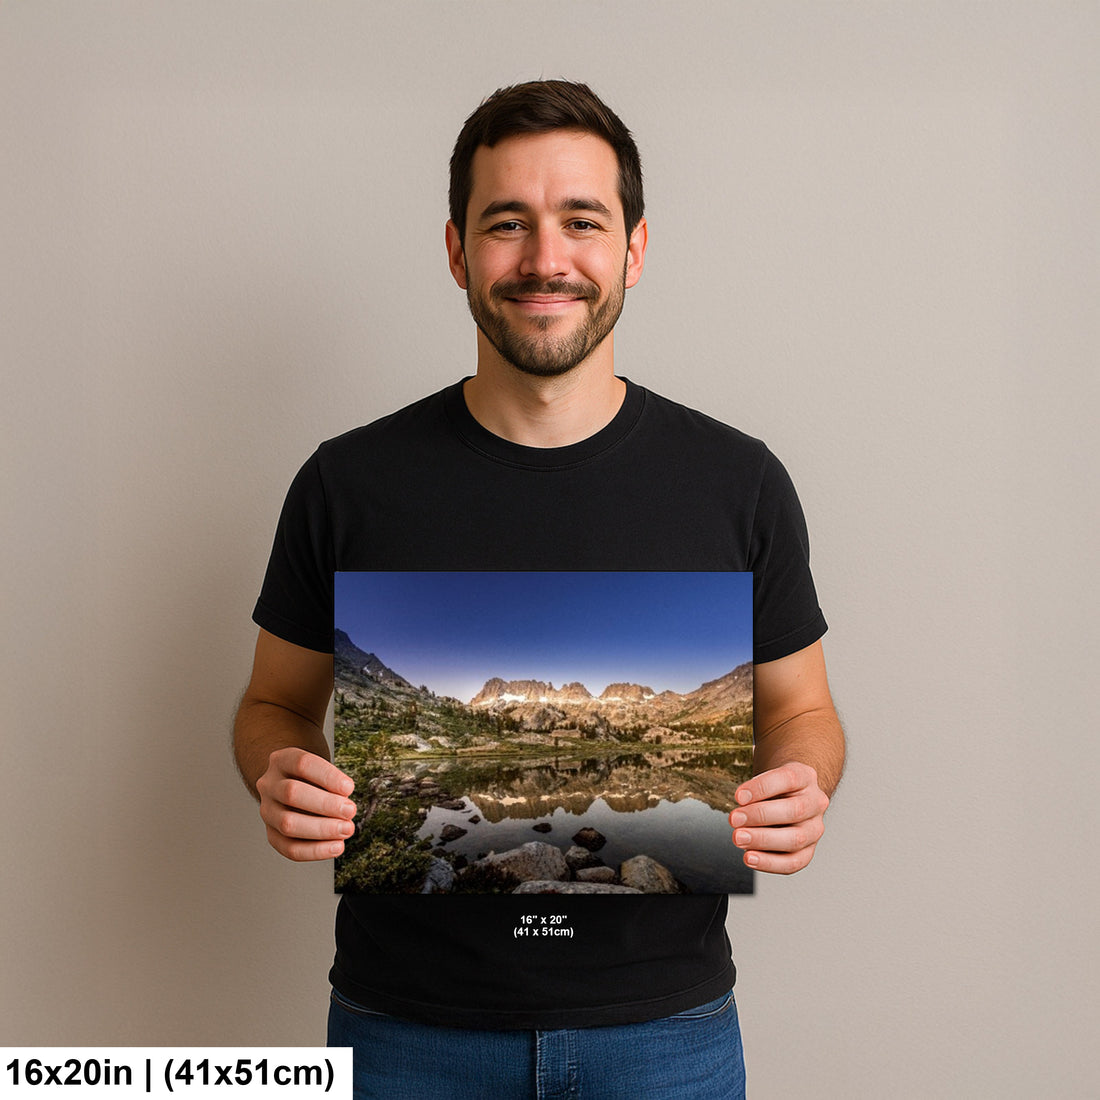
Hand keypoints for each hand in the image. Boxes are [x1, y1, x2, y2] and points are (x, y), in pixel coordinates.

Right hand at [255, 747, 356, 861]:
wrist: (290, 785)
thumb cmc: (312, 776)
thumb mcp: (320, 768)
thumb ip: (332, 782)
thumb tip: (345, 803)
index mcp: (282, 760)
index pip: (302, 764)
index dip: (328, 776)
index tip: (349, 788)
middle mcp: (269, 784)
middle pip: (292, 793)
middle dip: (325, 805)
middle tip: (350, 811)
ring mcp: (267, 810)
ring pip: (287, 823)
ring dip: (322, 829)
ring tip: (346, 829)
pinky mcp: (271, 834)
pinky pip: (289, 848)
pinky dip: (315, 851)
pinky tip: (336, 846)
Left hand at [728, 762, 828, 874]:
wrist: (791, 797)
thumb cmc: (774, 787)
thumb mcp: (766, 778)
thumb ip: (755, 791)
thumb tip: (740, 812)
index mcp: (805, 777)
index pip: (787, 779)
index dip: (761, 788)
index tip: (738, 797)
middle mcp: (815, 802)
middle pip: (794, 811)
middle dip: (760, 816)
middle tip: (734, 819)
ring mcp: (815, 828)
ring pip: (796, 839)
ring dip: (763, 840)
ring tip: (739, 839)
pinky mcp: (809, 850)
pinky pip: (793, 862)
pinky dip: (770, 863)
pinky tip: (750, 858)